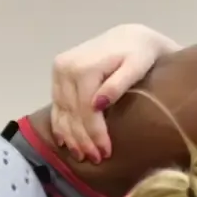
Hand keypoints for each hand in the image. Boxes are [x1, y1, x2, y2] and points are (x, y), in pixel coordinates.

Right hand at [49, 23, 180, 163]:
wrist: (130, 37)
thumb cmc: (140, 53)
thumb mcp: (136, 65)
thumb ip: (118, 84)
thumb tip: (98, 104)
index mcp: (84, 67)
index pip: (86, 109)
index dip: (95, 134)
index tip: (105, 153)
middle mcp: (66, 67)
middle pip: (73, 113)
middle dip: (83, 139)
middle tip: (96, 159)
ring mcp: (59, 71)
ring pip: (62, 111)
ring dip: (71, 136)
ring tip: (82, 156)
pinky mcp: (58, 74)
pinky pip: (56, 104)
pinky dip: (60, 124)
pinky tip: (64, 141)